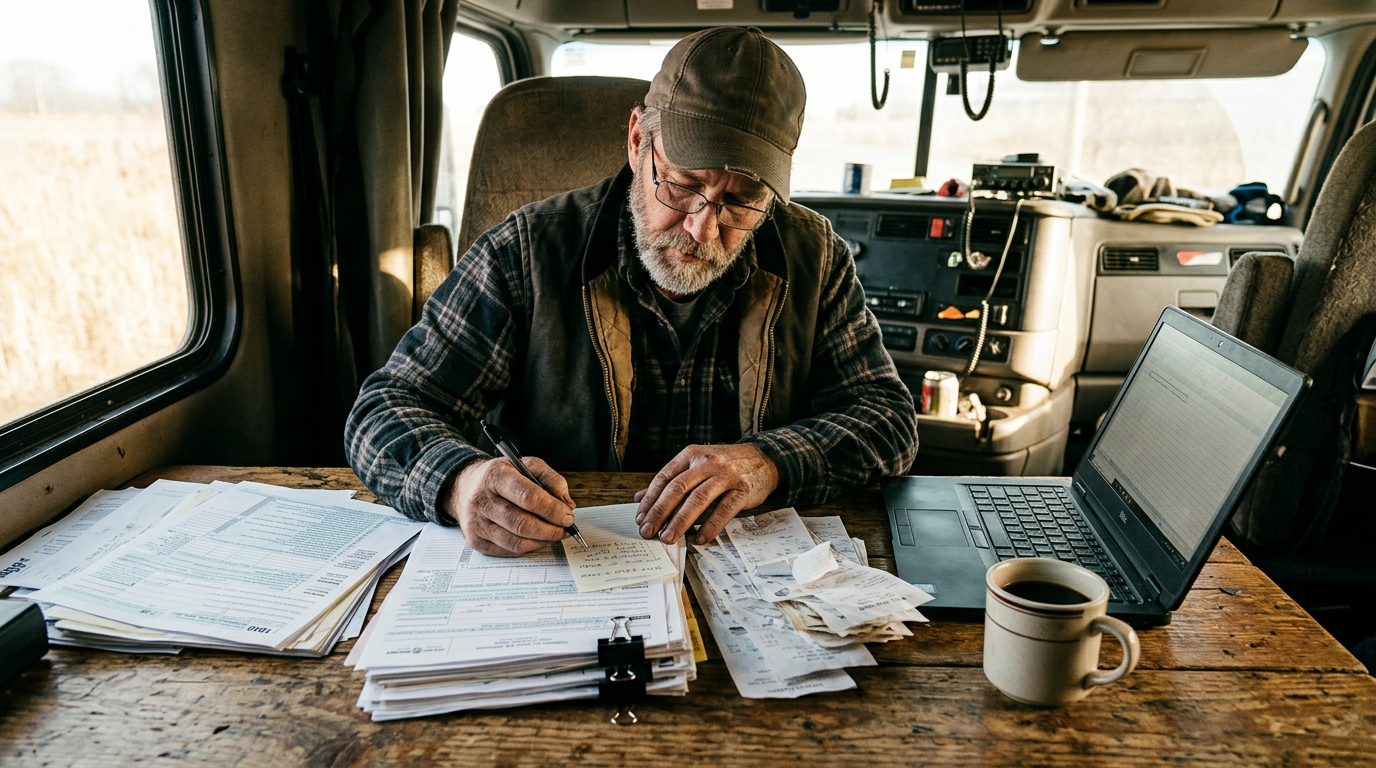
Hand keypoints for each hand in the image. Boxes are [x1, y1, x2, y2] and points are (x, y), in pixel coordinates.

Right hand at [440, 457, 575, 556]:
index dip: (552, 510)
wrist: (465, 487)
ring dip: (542, 541)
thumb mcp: (527, 465)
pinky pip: (508, 551)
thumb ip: (551, 480)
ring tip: (554, 534)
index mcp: (495, 476)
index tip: (568, 516)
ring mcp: (475, 523)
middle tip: (565, 529)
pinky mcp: (475, 541)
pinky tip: (536, 539)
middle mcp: (481, 500)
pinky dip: (528, 547)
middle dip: (550, 530)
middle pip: (522, 524)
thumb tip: (567, 504)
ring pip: (516, 542)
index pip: (528, 497)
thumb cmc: (501, 477)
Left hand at [633, 443, 778, 544]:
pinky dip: (710, 526)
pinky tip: (699, 539)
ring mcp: (725, 476)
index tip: (640, 518)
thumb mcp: (696, 465)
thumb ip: (670, 480)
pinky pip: (724, 510)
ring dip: (680, 521)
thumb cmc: (725, 465)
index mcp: (691, 455)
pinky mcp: (742, 490)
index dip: (650, 500)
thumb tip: (640, 498)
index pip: (664, 478)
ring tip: (668, 538)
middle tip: (648, 531)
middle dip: (660, 512)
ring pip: (698, 499)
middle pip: (678, 488)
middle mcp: (706, 463)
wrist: (764, 459)